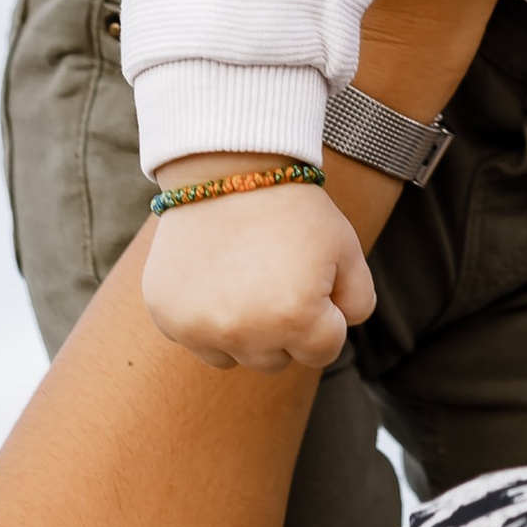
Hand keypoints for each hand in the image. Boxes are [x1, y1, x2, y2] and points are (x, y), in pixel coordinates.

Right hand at [143, 182, 374, 373]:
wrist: (227, 167)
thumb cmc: (292, 208)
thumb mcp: (346, 248)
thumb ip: (359, 300)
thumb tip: (341, 329)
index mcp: (295, 319)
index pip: (323, 351)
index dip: (325, 315)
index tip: (312, 279)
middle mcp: (245, 333)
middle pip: (277, 359)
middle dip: (284, 327)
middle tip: (276, 275)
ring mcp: (200, 328)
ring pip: (234, 357)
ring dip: (244, 330)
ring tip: (245, 278)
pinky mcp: (167, 317)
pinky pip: (196, 339)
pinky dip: (205, 318)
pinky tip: (214, 277)